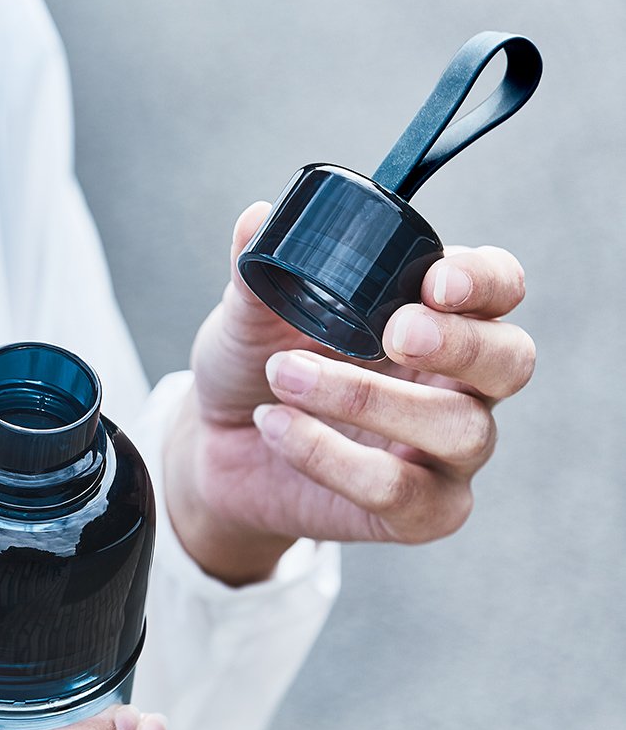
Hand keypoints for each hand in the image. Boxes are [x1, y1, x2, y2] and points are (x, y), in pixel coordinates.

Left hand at [165, 201, 535, 584]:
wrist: (219, 448)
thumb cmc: (252, 369)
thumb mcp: (247, 316)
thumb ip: (256, 272)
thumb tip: (258, 217)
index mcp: (432, 318)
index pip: (498, 288)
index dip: (485, 281)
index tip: (435, 280)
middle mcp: (456, 383)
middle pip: (511, 360)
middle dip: (462, 343)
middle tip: (395, 333)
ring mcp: (444, 453)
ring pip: (458, 429)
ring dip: (368, 400)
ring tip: (285, 376)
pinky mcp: (418, 512)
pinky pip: (399, 490)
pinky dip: (331, 457)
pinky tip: (275, 426)